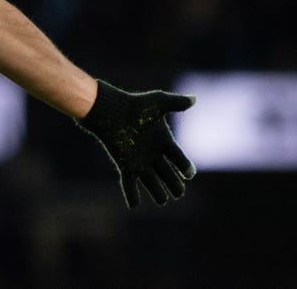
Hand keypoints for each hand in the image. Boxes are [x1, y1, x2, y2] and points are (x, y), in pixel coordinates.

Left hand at [77, 79, 196, 206]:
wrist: (109, 109)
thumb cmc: (133, 104)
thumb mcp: (157, 102)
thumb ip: (176, 102)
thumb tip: (195, 99)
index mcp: (163, 141)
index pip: (178, 158)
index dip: (185, 166)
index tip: (190, 173)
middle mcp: (152, 153)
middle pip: (167, 173)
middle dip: (174, 184)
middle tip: (180, 193)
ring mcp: (139, 160)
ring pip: (151, 180)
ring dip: (156, 192)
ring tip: (163, 201)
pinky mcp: (125, 164)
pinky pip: (129, 182)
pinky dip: (131, 194)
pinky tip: (134, 205)